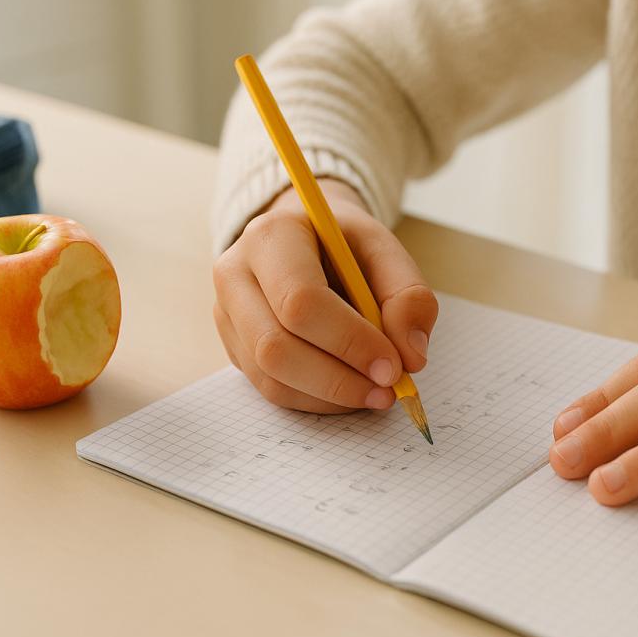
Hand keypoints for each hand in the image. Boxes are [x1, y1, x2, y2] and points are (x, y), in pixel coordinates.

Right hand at [213, 179, 437, 413]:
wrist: (306, 239)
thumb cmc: (345, 245)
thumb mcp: (385, 251)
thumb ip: (408, 296)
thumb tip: (410, 356)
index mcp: (271, 236)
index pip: (301, 301)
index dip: (350, 341)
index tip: (394, 366)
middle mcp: (235, 274)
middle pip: (275, 347)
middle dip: (338, 379)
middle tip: (387, 390)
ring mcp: (227, 314)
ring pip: (270, 376)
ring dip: (330, 396)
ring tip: (374, 392)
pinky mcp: (234, 346)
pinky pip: (270, 388)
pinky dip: (316, 400)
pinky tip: (348, 390)